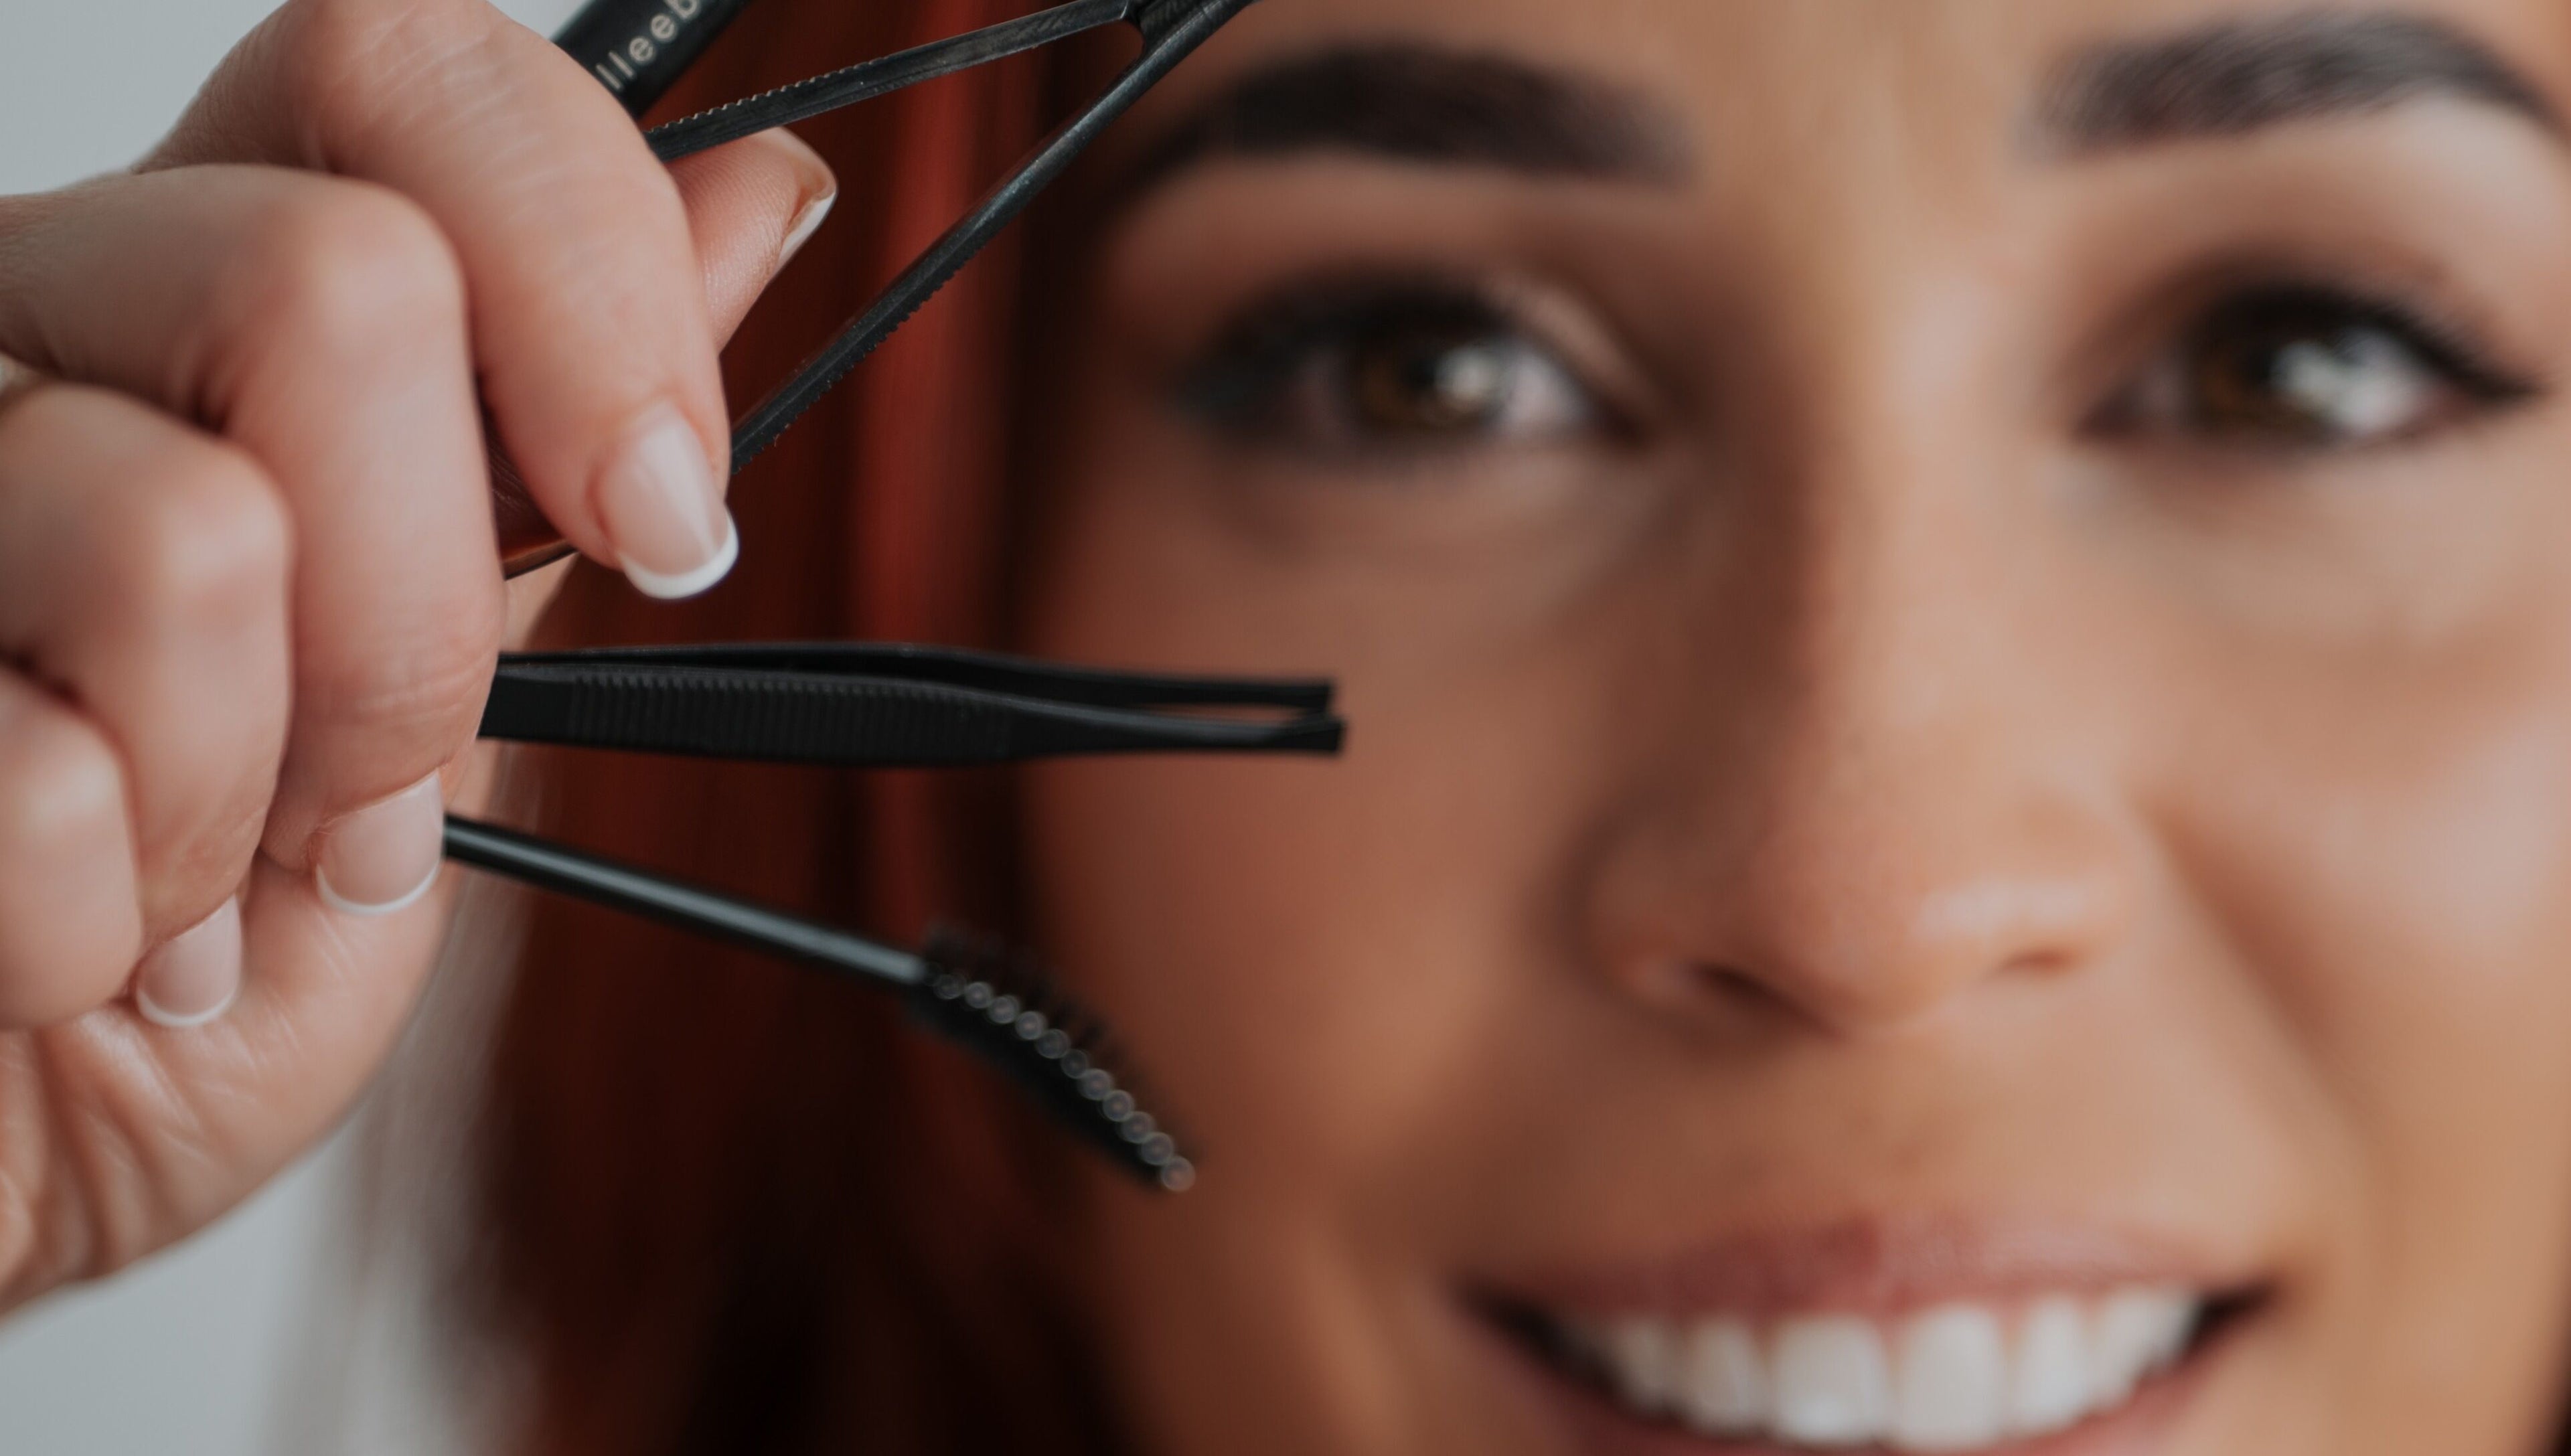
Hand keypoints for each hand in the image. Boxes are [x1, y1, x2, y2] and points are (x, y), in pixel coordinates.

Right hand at [0, 0, 833, 1309]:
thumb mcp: (447, 678)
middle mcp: (27, 331)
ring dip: (261, 799)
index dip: (587, 269)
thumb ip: (560, 445)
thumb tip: (760, 190)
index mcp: (201, 291)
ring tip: (210, 872)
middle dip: (426, 620)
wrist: (41, 1128)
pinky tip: (79, 945)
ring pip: (192, 535)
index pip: (403, 67)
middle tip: (378, 782)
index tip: (664, 510)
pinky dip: (118, 934)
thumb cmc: (223, 919)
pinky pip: (47, 780)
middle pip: (336, 287)